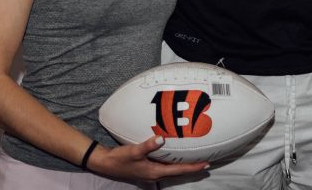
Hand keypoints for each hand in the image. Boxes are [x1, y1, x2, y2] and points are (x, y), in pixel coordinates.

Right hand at [88, 136, 209, 181]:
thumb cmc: (120, 159)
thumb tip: (162, 138)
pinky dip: (173, 162)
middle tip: (206, 161)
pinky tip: (175, 155)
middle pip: (178, 172)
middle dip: (192, 167)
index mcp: (155, 172)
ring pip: (172, 170)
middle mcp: (155, 174)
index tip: (206, 164)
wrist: (105, 163)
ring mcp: (151, 172)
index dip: (193, 167)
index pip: (179, 171)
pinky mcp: (146, 168)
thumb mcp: (134, 151)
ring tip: (195, 158)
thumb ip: (148, 145)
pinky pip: (164, 166)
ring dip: (183, 165)